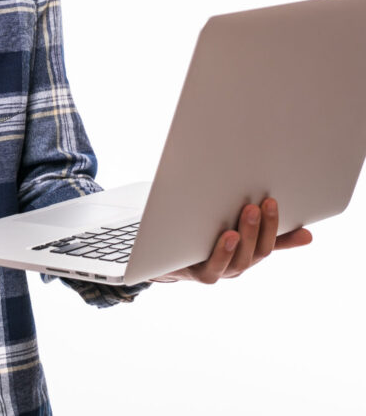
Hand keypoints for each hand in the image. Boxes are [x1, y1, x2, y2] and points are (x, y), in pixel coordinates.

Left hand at [151, 197, 312, 284]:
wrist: (168, 259)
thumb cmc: (207, 242)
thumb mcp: (238, 235)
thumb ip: (266, 233)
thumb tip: (308, 235)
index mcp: (249, 255)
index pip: (271, 243)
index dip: (280, 227)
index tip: (280, 203)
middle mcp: (238, 266)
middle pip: (257, 251)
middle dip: (264, 226)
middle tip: (265, 201)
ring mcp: (220, 272)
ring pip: (239, 259)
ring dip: (247, 235)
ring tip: (248, 212)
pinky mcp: (200, 274)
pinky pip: (214, 267)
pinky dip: (222, 252)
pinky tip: (227, 235)